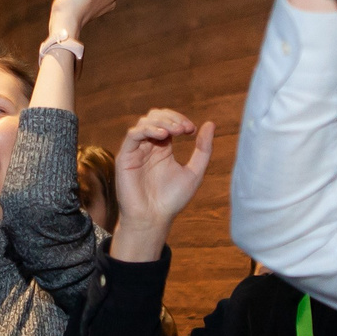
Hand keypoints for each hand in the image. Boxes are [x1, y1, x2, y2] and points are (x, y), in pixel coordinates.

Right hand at [109, 108, 214, 259]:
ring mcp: (136, 151)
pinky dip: (147, 130)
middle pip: (155, 117)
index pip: (168, 122)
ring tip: (175, 131)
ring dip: (162, 122)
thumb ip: (203, 149)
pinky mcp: (125, 157)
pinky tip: (163, 136)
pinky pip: (133, 135)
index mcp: (163, 148)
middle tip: (184, 128)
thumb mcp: (194, 172)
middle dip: (171, 117)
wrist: (153, 218)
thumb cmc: (171, 200)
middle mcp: (148, 146)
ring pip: (144, 122)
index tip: (192, 130)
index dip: (179, 119)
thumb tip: (211, 124)